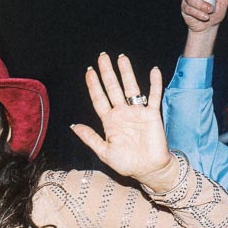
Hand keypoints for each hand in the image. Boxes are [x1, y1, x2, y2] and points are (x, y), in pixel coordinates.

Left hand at [72, 53, 173, 186]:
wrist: (148, 170)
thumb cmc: (126, 164)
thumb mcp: (104, 152)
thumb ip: (90, 138)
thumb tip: (73, 126)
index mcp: (109, 121)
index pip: (99, 99)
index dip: (94, 85)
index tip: (89, 72)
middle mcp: (122, 113)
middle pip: (113, 88)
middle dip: (107, 73)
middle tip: (102, 56)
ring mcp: (137, 112)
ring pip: (131, 88)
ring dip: (126, 73)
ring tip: (121, 58)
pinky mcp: (152, 115)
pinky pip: (153, 96)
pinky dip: (155, 83)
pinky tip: (153, 71)